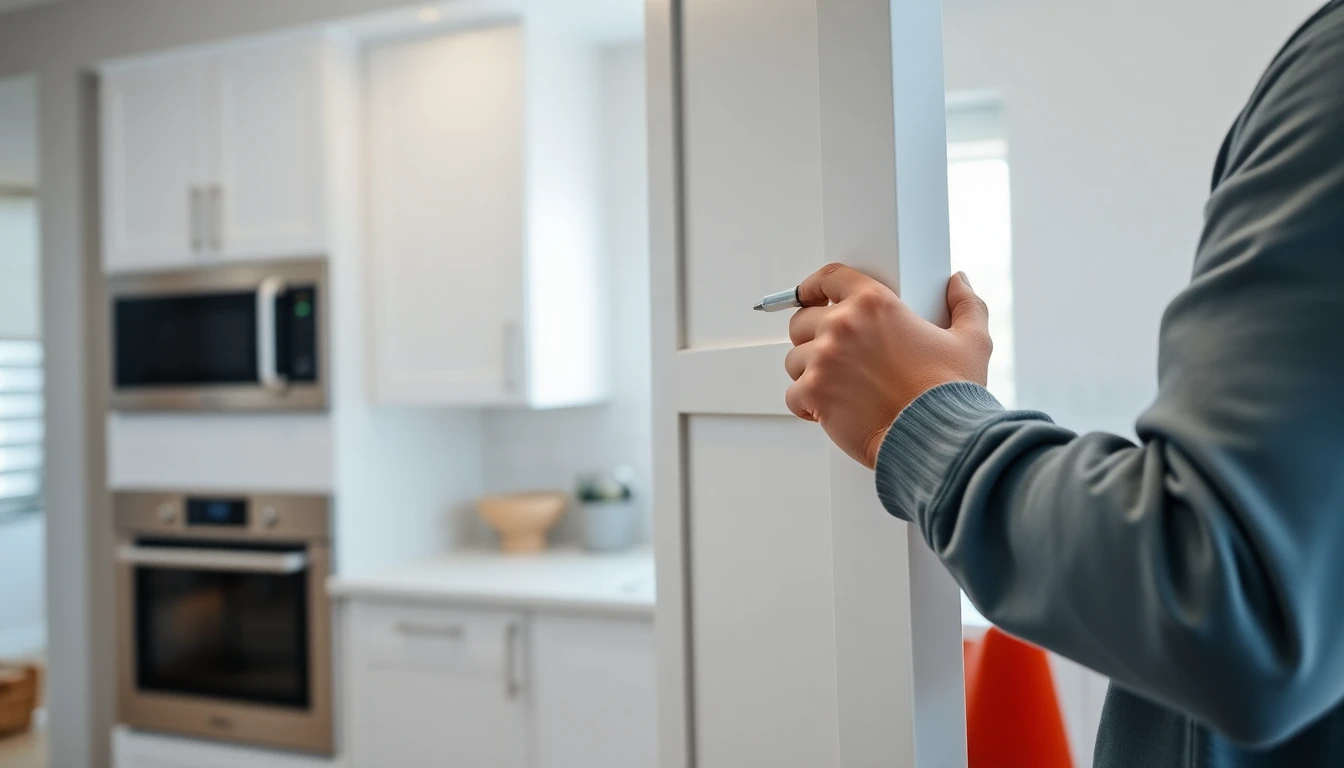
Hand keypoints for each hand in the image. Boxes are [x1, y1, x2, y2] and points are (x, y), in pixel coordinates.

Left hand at [784, 264, 992, 468]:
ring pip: (794, 359)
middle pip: (802, 321)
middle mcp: (843, 325)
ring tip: (835, 387)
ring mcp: (824, 359)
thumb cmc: (950, 394)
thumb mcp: (971, 341)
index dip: (813, 286)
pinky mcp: (814, 393)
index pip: (829, 278)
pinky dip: (806, 404)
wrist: (937, 438)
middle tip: (830, 355)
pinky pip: (793, 394)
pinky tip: (828, 410)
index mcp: (874, 303)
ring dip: (809, 372)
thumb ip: (965, 305)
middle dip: (811, 336)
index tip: (808, 295)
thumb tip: (959, 282)